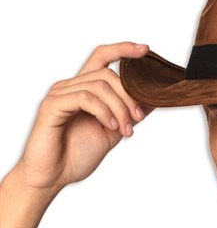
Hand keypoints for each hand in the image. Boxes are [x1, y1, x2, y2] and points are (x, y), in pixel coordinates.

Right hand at [15, 42, 152, 194]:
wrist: (54, 177)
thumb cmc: (77, 154)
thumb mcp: (114, 131)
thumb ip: (129, 113)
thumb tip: (153, 99)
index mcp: (85, 89)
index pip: (102, 57)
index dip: (123, 49)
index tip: (145, 50)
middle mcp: (71, 87)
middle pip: (108, 74)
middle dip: (129, 96)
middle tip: (138, 119)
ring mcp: (60, 94)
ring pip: (100, 86)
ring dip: (120, 108)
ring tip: (125, 130)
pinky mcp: (52, 106)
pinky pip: (85, 98)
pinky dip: (104, 111)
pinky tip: (111, 126)